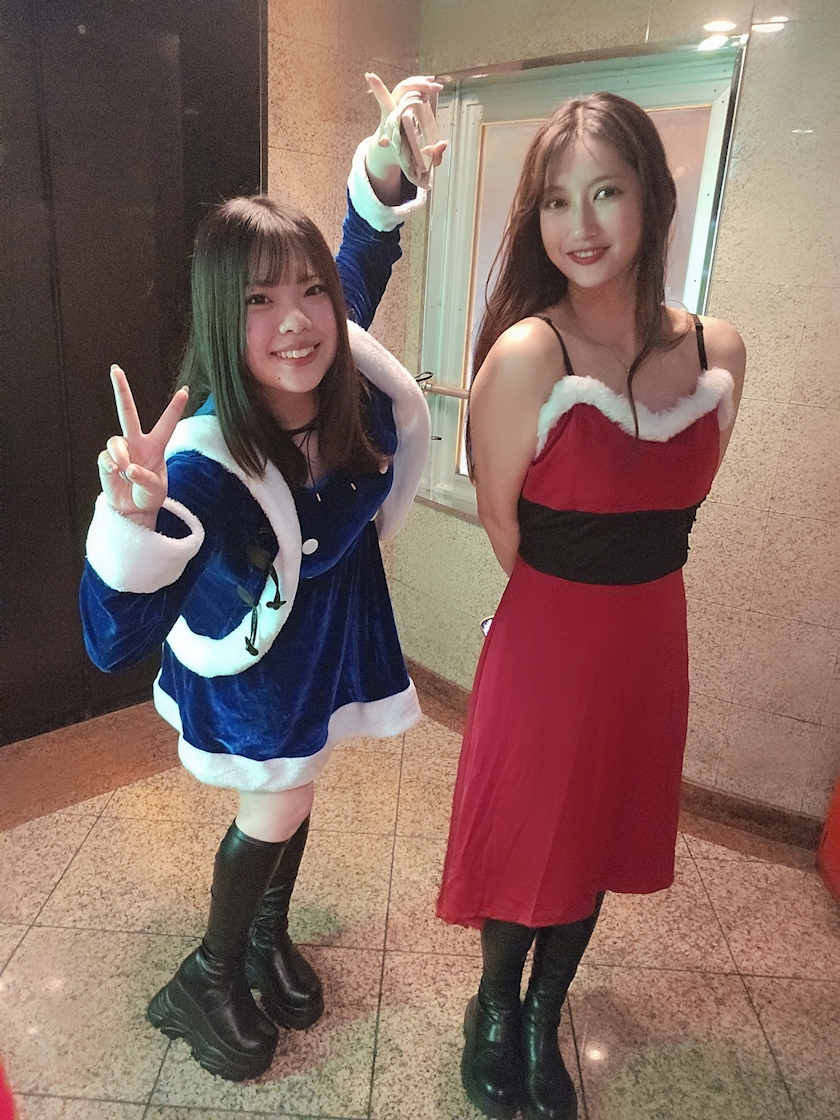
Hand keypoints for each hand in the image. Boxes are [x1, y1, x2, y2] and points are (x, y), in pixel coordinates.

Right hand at [98, 365, 188, 528]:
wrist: (133, 511)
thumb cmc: (149, 497)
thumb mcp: (157, 490)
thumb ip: (146, 478)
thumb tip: (128, 468)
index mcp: (155, 446)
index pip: (167, 423)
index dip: (175, 407)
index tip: (186, 390)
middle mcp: (137, 443)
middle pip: (127, 412)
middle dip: (121, 390)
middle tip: (115, 369)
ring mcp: (121, 450)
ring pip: (115, 442)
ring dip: (121, 457)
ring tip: (126, 472)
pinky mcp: (106, 461)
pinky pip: (106, 458)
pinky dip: (111, 467)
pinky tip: (117, 474)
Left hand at [364, 72, 447, 201]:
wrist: (386, 153)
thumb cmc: (402, 156)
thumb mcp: (419, 163)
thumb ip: (433, 157)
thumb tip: (443, 143)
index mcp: (392, 126)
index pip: (385, 103)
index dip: (378, 89)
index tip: (370, 76)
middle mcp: (391, 113)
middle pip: (400, 90)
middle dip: (417, 85)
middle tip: (434, 88)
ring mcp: (394, 106)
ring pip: (404, 86)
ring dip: (419, 82)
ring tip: (433, 83)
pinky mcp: (399, 102)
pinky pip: (407, 89)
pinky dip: (419, 84)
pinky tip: (429, 83)